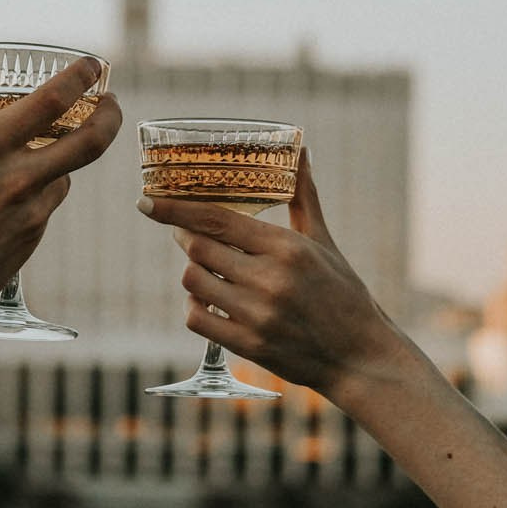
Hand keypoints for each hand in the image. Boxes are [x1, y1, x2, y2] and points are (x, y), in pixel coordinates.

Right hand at [0, 61, 121, 326]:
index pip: (52, 102)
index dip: (79, 77)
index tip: (89, 66)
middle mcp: (16, 178)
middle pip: (91, 141)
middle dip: (111, 116)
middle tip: (111, 103)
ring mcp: (30, 212)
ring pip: (68, 174)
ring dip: (62, 159)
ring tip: (39, 153)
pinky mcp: (32, 239)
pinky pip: (47, 204)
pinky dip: (40, 190)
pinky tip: (11, 194)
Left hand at [136, 152, 393, 393]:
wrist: (361, 356)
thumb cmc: (343, 293)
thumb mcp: (324, 241)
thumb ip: (304, 196)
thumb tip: (301, 151)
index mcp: (286, 248)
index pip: (216, 220)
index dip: (174, 209)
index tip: (145, 201)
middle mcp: (270, 280)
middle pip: (198, 249)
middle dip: (184, 237)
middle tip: (185, 232)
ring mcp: (258, 316)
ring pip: (193, 283)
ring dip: (192, 272)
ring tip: (205, 267)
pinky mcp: (250, 346)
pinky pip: (198, 319)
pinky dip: (195, 306)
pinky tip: (209, 300)